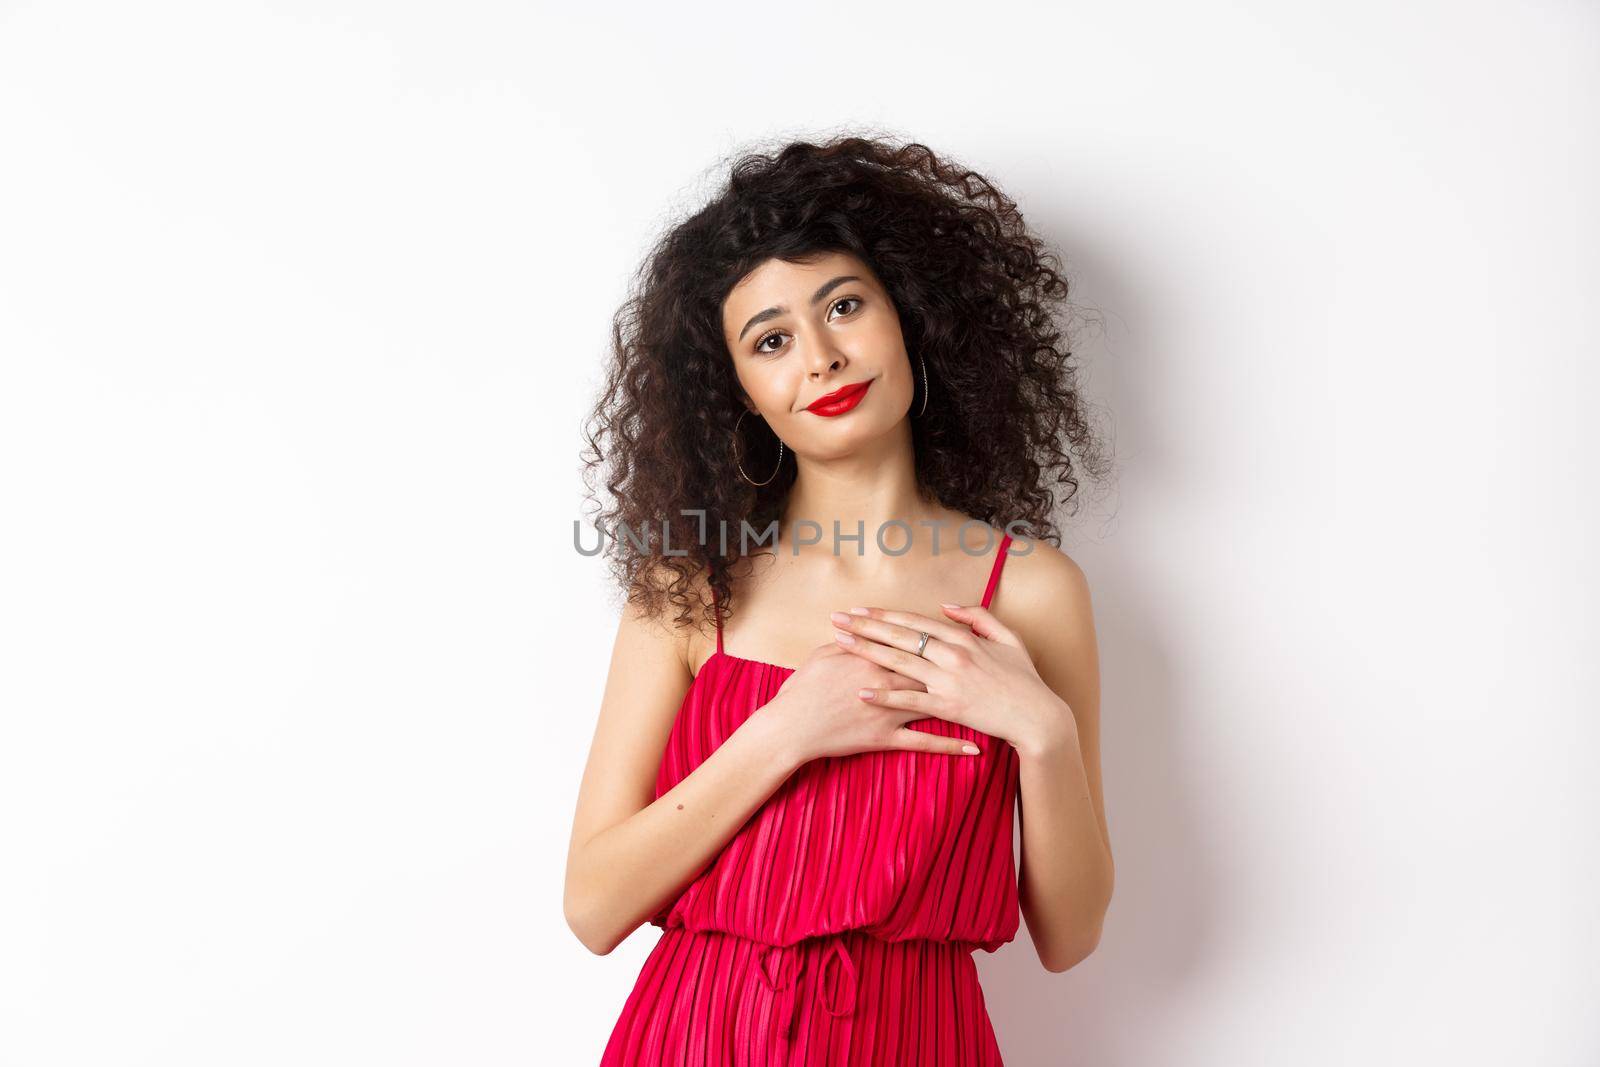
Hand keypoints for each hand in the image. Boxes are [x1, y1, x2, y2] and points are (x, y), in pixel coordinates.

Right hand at [748, 641, 985, 764]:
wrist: (790, 727)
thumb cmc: (803, 689)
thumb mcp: (824, 655)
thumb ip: (849, 642)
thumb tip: (861, 628)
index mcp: (873, 659)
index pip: (911, 643)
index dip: (933, 637)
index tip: (956, 634)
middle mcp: (887, 683)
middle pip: (931, 669)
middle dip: (958, 666)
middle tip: (984, 664)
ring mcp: (889, 712)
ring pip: (935, 704)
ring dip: (965, 705)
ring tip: (992, 704)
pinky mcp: (886, 738)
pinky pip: (925, 743)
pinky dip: (950, 745)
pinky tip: (974, 747)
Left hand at [827, 603, 1077, 757]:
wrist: (1037, 717)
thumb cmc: (1024, 680)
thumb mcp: (1009, 639)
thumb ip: (978, 617)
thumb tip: (947, 606)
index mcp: (964, 638)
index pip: (915, 621)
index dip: (884, 615)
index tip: (860, 610)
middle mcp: (953, 655)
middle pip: (900, 636)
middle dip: (865, 627)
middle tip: (837, 619)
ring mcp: (949, 681)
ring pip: (899, 662)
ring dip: (866, 652)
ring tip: (840, 644)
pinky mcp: (948, 707)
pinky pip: (909, 700)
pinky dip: (885, 695)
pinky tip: (862, 691)